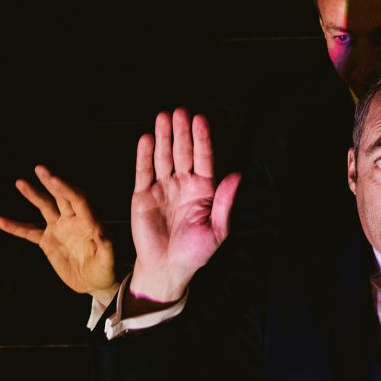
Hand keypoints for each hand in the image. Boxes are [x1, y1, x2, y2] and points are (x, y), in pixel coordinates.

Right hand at [0, 165, 118, 306]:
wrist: (94, 284)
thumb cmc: (105, 270)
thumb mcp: (108, 259)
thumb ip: (106, 245)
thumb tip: (102, 231)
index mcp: (89, 221)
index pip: (78, 200)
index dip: (66, 189)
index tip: (54, 179)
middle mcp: (73, 221)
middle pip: (61, 197)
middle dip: (50, 183)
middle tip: (40, 168)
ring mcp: (59, 229)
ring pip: (44, 207)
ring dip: (33, 195)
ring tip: (20, 182)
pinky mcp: (47, 241)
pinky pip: (29, 232)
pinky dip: (15, 227)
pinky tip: (0, 220)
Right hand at [129, 108, 239, 303]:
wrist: (168, 268)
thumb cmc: (196, 251)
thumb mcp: (217, 229)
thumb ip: (225, 201)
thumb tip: (237, 174)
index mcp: (204, 189)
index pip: (204, 158)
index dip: (202, 138)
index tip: (200, 119)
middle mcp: (183, 184)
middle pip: (183, 152)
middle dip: (182, 131)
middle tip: (180, 111)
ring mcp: (163, 188)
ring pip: (163, 156)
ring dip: (164, 137)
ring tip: (163, 116)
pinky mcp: (143, 196)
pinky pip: (144, 171)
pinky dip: (145, 155)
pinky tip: (147, 138)